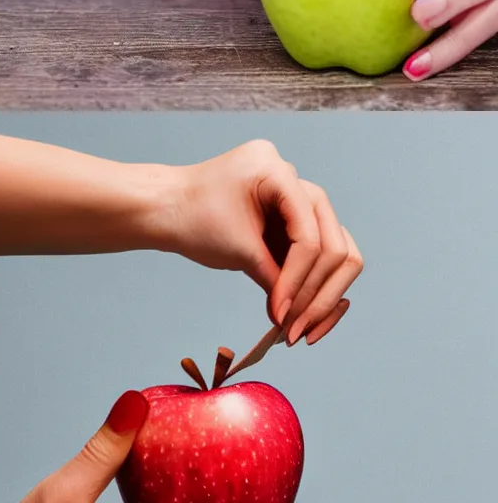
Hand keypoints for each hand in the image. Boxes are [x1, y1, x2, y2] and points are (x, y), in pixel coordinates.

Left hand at [152, 140, 362, 344]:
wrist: (165, 209)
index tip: (282, 315)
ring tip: (300, 330)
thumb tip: (297, 317)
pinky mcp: (294, 221)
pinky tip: (303, 317)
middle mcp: (293, 179)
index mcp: (275, 170)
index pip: (308, 235)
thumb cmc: (190, 217)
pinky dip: (313, 286)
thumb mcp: (236, 248)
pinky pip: (320, 255)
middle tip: (297, 332)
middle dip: (317, 293)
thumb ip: (274, 280)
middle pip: (334, 244)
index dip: (298, 280)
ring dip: (322, 295)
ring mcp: (296, 199)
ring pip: (337, 252)